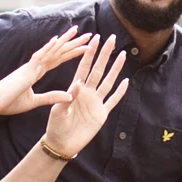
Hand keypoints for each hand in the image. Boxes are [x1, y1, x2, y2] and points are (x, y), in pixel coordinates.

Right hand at [0, 26, 92, 117]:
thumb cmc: (8, 103)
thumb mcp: (34, 101)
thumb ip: (51, 97)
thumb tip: (69, 95)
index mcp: (35, 72)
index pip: (57, 60)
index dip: (70, 53)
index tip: (84, 47)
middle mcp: (34, 66)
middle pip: (58, 52)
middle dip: (73, 44)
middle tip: (89, 35)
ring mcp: (29, 67)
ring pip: (51, 51)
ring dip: (65, 41)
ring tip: (78, 31)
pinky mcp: (25, 71)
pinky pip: (38, 57)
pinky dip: (48, 48)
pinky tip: (58, 40)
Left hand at [42, 35, 129, 155]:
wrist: (61, 143)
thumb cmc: (55, 126)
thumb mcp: (58, 110)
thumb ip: (67, 97)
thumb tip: (79, 83)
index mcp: (75, 88)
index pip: (84, 67)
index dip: (89, 53)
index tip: (95, 39)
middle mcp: (87, 93)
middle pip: (98, 69)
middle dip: (105, 54)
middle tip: (112, 38)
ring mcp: (96, 103)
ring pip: (108, 82)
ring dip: (115, 69)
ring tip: (122, 55)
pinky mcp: (102, 114)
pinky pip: (113, 101)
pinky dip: (120, 92)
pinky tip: (126, 81)